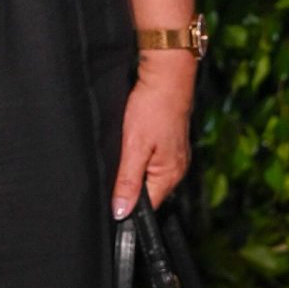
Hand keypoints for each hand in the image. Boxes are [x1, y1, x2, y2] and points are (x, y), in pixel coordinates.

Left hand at [111, 56, 194, 218]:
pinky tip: (133, 144)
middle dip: (129, 186)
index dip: (127, 204)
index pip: (147, 206)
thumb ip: (127, 181)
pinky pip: (153, 161)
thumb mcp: (134, 147)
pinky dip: (140, 157)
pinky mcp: (171, 144)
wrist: (166, 76)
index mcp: (170, 175)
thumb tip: (121, 211)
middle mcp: (177, 169)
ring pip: (149, 176)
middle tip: (115, 166)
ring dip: (134, 169)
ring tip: (126, 150)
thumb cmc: (152, 107)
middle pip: (148, 192)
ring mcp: (176, 157)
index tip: (111, 196)